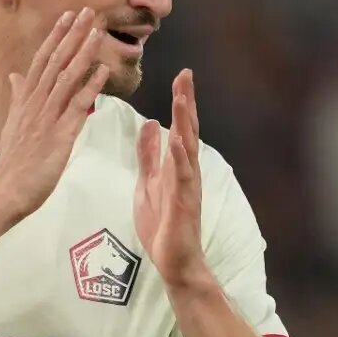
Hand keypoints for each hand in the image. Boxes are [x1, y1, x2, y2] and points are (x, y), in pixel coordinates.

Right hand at [0, 8, 108, 222]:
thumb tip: (15, 76)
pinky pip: (77, 106)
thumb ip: (18, 97)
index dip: (56, 37)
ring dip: (83, 53)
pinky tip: (103, 71)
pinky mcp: (59, 135)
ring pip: (66, 78)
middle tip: (87, 11)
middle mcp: (35, 103)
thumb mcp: (13, 123)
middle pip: (55, 62)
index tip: (68, 16)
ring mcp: (46, 117)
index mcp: (26, 99)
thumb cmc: (12, 161)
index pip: (42, 60)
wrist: (5, 190)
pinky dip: (90, 86)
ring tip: (97, 32)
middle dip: (72, 35)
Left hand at [134, 69, 205, 286]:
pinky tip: (178, 140)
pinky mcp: (184, 203)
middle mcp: (187, 171)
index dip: (181, 101)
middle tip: (186, 75)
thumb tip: (149, 126)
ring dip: (185, 123)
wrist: (174, 261)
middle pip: (188, 129)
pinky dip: (181, 157)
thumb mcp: (149, 182)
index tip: (181, 75)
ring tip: (181, 98)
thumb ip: (149, 155)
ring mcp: (188, 186)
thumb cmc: (163, 224)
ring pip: (188, 148)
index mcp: (177, 165)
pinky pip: (183, 177)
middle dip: (186, 102)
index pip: (180, 126)